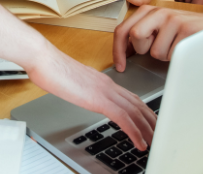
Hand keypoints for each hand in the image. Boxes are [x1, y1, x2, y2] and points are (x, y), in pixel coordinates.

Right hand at [27, 41, 156, 149]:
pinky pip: (124, 119)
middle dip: (151, 122)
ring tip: (155, 143)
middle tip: (159, 135)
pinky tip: (139, 143)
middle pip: (138, 104)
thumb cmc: (51, 68)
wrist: (43, 59)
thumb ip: (84, 89)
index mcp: (103, 81)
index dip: (143, 111)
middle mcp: (108, 84)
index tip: (149, 123)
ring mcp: (105, 91)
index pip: (130, 97)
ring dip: (148, 130)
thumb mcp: (72, 83)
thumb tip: (85, 96)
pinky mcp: (99, 100)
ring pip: (136, 112)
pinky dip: (135, 133)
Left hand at [113, 5, 202, 69]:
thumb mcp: (158, 27)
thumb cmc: (183, 29)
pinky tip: (184, 46)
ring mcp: (172, 19)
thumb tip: (124, 53)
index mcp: (147, 11)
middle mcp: (158, 12)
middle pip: (136, 36)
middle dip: (145, 50)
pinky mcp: (185, 28)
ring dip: (165, 55)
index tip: (120, 66)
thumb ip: (142, 35)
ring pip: (155, 51)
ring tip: (175, 45)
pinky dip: (176, 56)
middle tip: (158, 46)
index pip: (122, 29)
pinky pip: (172, 54)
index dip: (118, 50)